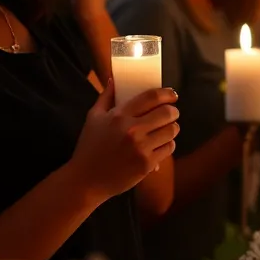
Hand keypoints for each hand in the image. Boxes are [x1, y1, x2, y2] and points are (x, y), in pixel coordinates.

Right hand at [73, 82, 178, 197]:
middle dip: (173, 111)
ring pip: (171, 131)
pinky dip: (168, 145)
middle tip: (171, 112)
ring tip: (167, 128)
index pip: (152, 97)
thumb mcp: (93, 118)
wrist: (86, 180)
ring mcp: (141, 148)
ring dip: (172, 128)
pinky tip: (161, 144)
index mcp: (119, 116)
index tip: (172, 95)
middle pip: (167, 113)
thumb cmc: (89, 147)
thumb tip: (113, 80)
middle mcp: (132, 130)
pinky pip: (168, 148)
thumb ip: (105, 97)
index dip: (167, 94)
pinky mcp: (147, 164)